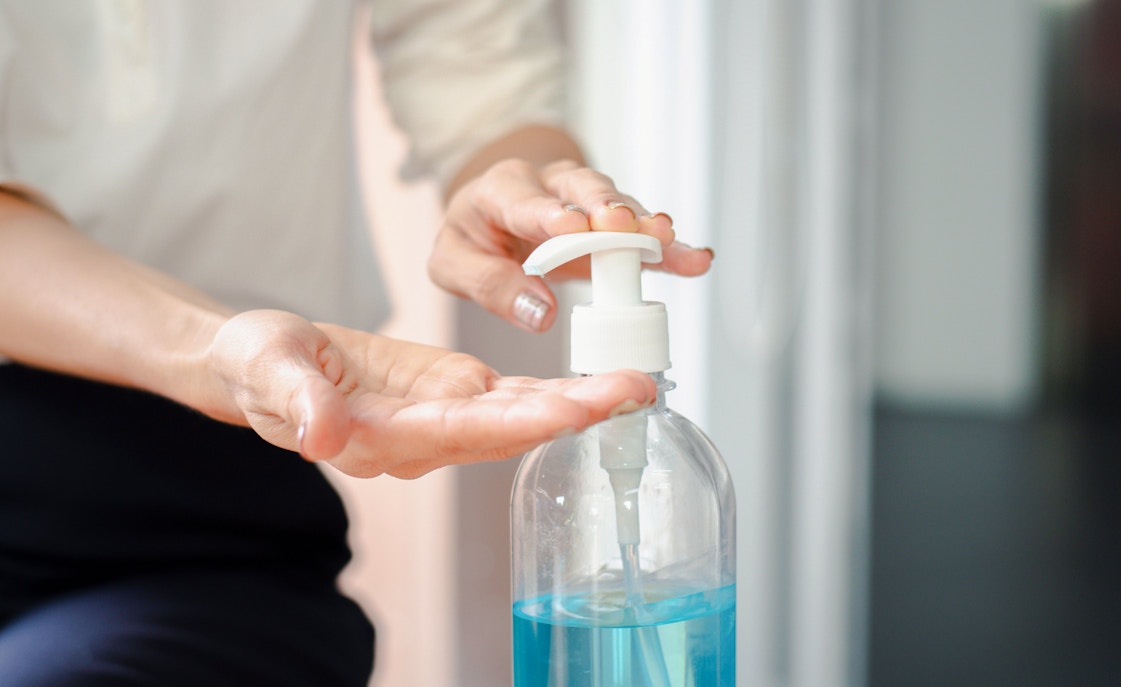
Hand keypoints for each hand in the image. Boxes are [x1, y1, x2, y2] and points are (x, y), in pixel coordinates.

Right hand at [207, 310, 654, 478]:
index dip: (518, 422)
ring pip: (519, 415)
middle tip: (634, 392)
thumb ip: (295, 402)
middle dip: (573, 413)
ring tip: (635, 386)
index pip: (460, 432)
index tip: (572, 410)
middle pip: (507, 430)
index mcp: (379, 437)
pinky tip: (597, 383)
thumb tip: (320, 437)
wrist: (263, 362)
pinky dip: (554, 391)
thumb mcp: (265, 370)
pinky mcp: (451, 393)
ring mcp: (441, 418)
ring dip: (577, 403)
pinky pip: (510, 397)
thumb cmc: (258, 364)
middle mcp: (422, 439)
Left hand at [428, 158, 713, 332]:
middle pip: (581, 187)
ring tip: (666, 238)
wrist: (494, 215)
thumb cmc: (476, 237)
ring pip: (619, 203)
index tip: (571, 227)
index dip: (549, 212)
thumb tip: (539, 312)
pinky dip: (670, 248)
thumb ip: (490, 285)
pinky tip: (695, 259)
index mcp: (502, 190)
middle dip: (603, 206)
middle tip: (619, 223)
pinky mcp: (614, 223)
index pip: (525, 199)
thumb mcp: (456, 263)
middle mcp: (550, 184)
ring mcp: (587, 199)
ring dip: (642, 221)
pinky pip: (644, 233)